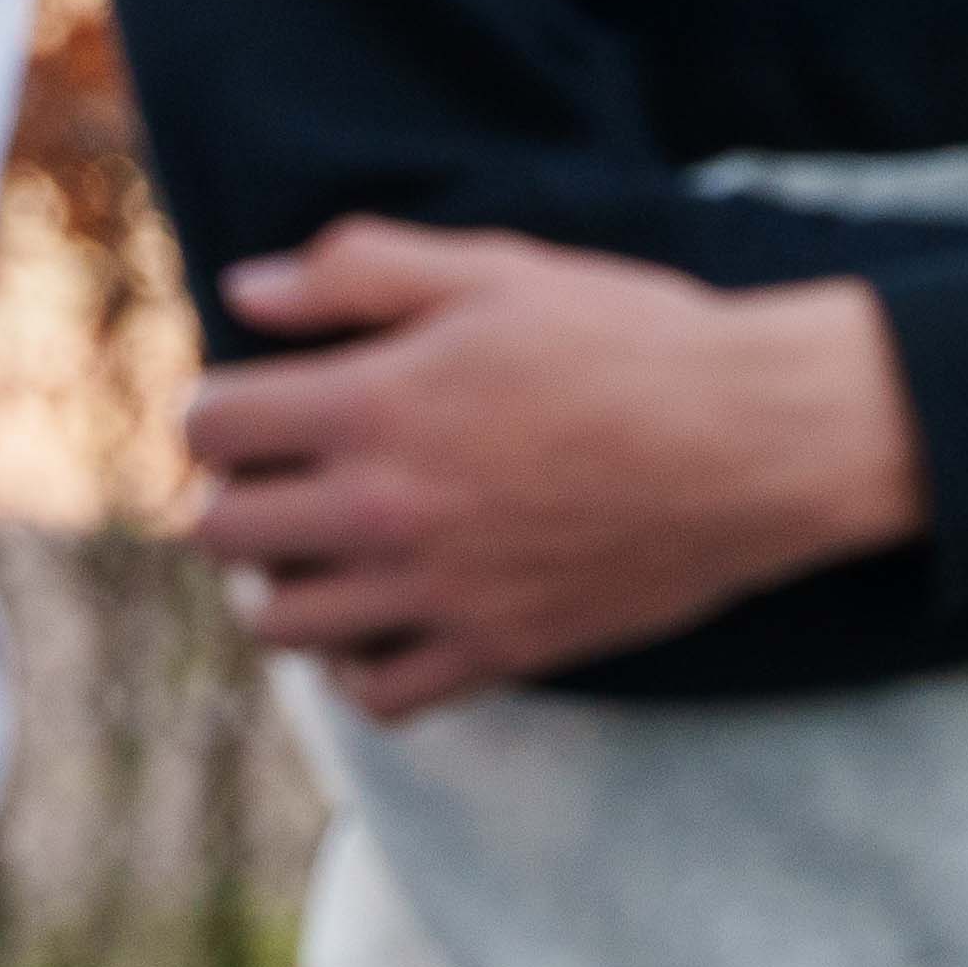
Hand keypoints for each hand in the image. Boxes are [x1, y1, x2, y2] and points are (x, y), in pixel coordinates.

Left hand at [185, 223, 926, 721]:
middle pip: (223, 530)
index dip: (214, 407)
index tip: (249, 402)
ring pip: (280, 623)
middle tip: (278, 474)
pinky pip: (377, 695)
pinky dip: (355, 668)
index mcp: (373, 404)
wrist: (755, 440)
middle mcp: (383, 509)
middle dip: (232, 495)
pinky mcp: (495, 650)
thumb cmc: (630, 339)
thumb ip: (359, 271)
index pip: (212, 425)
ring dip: (276, 586)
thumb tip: (248, 289)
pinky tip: (376, 625)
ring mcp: (436, 592)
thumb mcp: (494, 271)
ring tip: (312, 552)